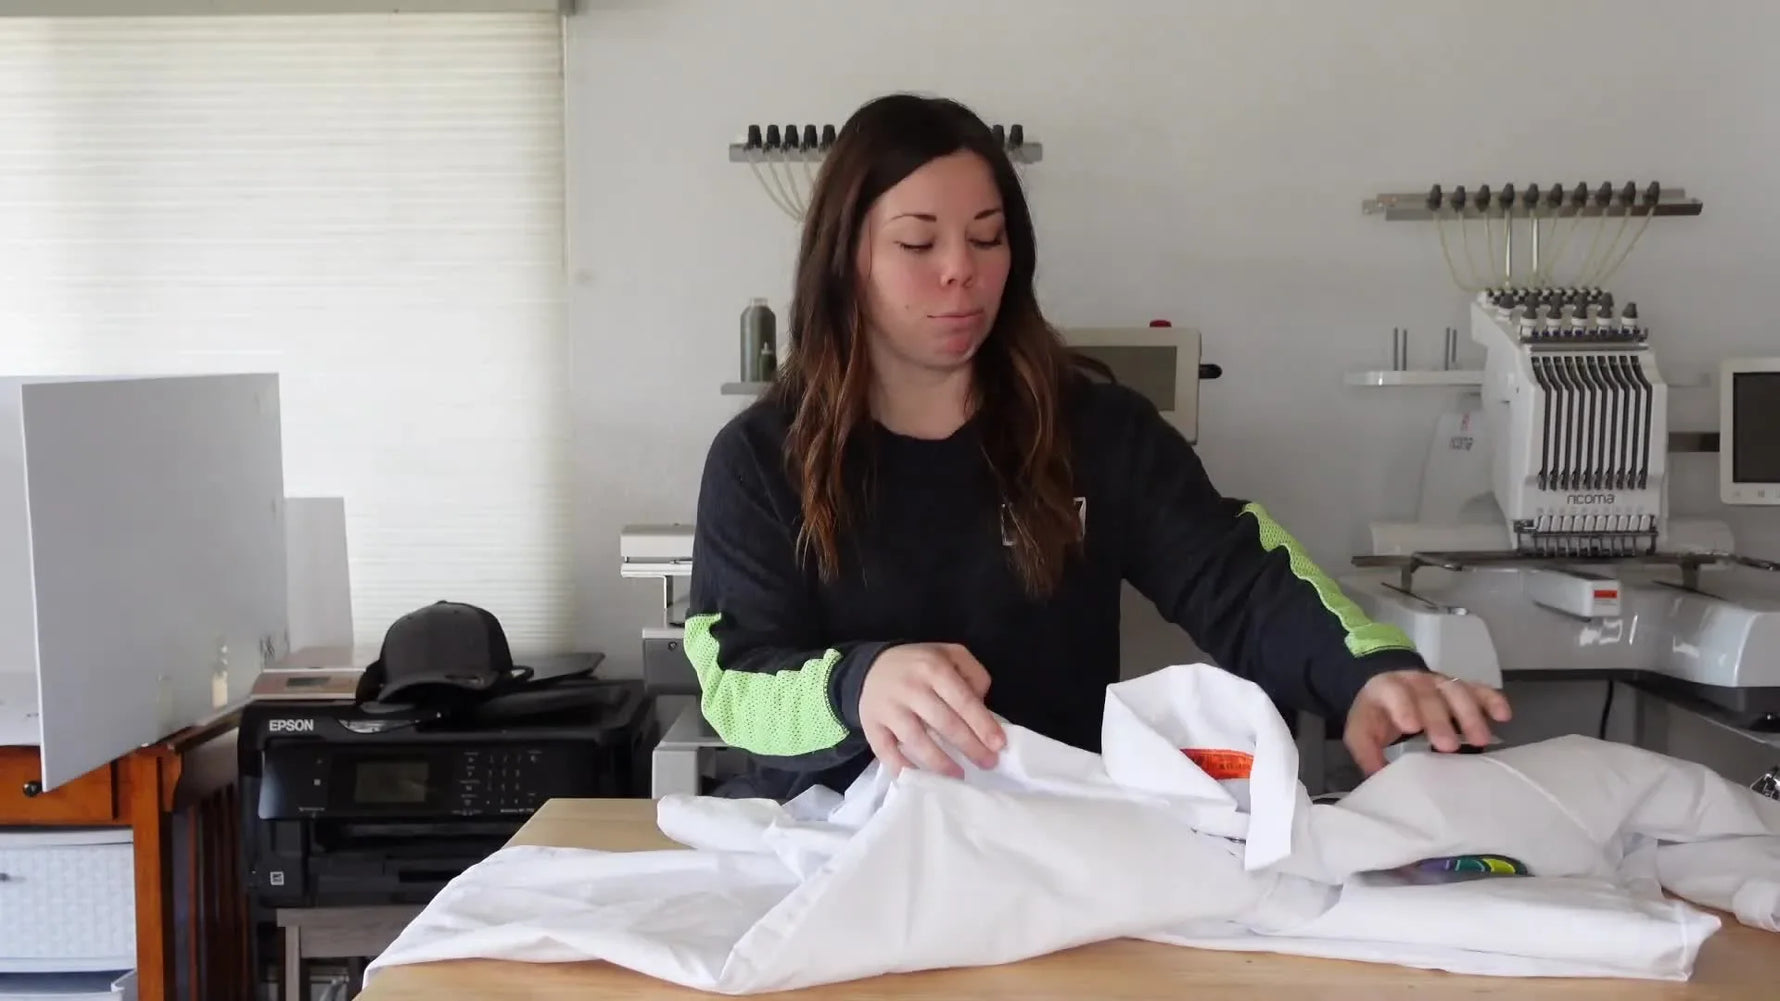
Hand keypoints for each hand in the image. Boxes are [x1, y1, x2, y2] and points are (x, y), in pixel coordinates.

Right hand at [859, 643, 1004, 777]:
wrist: (871, 666)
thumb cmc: (920, 665)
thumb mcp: (950, 654)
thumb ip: (973, 673)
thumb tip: (983, 705)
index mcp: (933, 668)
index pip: (963, 700)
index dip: (983, 725)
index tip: (999, 745)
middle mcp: (911, 687)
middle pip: (944, 723)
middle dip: (970, 747)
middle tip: (988, 764)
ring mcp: (889, 708)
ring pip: (917, 740)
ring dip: (940, 762)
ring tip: (959, 776)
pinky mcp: (871, 724)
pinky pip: (885, 750)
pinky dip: (901, 767)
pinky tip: (919, 779)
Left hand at [1344, 670, 1511, 774]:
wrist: (1388, 690)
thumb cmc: (1376, 715)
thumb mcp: (1361, 732)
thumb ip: (1366, 752)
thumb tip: (1378, 775)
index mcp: (1387, 688)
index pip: (1394, 693)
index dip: (1404, 707)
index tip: (1412, 727)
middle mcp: (1416, 682)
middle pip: (1430, 696)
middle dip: (1440, 720)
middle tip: (1449, 746)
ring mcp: (1441, 683)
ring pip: (1458, 691)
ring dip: (1470, 714)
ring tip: (1481, 740)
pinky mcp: (1461, 688)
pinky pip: (1479, 690)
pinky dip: (1492, 700)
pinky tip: (1503, 716)